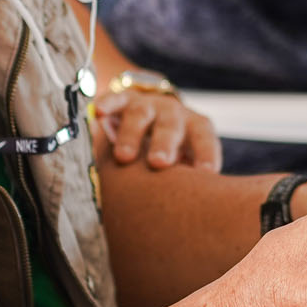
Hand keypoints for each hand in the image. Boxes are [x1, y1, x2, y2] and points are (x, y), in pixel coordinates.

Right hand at [95, 89, 220, 170]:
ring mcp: (147, 105)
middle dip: (164, 144)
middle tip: (159, 163)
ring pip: (140, 115)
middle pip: (170, 126)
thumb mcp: (185, 161)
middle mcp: (173, 113)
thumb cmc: (172, 152)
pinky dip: (108, 104)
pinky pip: (115, 100)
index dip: (206, 154)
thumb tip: (193, 207)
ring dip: (131, 135)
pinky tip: (99, 112)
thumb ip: (188, 179)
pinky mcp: (123, 100)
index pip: (204, 138)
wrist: (153, 116)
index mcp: (194, 128)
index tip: (206, 172)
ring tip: (124, 157)